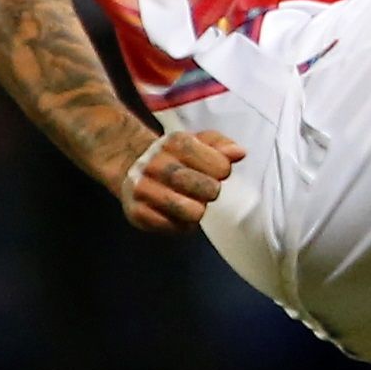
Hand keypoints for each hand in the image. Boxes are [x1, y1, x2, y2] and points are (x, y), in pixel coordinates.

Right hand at [122, 128, 240, 232]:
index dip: (223, 171)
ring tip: (193, 202)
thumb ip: (221, 144)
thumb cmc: (175, 156)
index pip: (218, 165)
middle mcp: (155, 164)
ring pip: (191, 212)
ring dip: (198, 210)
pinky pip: (174, 227)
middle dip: (212, 191)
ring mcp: (143, 189)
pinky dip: (183, 224)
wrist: (131, 166)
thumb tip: (238, 153)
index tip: (217, 171)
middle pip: (206, 189)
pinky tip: (179, 214)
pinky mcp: (137, 213)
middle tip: (206, 189)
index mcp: (174, 143)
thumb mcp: (199, 142)